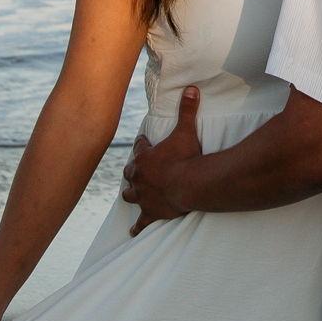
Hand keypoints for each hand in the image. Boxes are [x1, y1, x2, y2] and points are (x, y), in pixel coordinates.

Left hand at [121, 84, 202, 235]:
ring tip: (131, 194)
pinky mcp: (150, 213)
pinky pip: (140, 222)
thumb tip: (191, 87)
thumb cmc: (185, 158)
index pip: (140, 147)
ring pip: (130, 194)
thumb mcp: (185, 131)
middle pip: (131, 172)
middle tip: (137, 170)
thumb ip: (187, 109)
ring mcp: (143, 196)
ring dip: (131, 193)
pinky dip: (136, 227)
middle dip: (133, 170)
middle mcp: (139, 177)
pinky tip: (132, 233)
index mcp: (145, 157)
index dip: (143, 145)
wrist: (188, 186)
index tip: (145, 142)